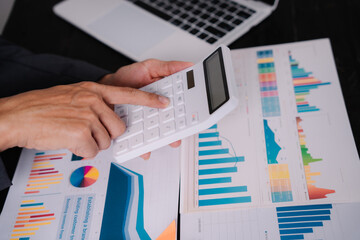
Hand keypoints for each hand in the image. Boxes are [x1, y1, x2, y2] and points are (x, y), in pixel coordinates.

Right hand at [0, 82, 169, 157]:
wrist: (17, 116)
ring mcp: (87, 116)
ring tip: (73, 133)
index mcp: (93, 90)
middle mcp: (93, 101)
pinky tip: (68, 141)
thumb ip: (93, 102)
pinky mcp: (81, 133)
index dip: (148, 100)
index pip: (128, 94)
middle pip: (119, 127)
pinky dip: (81, 151)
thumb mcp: (72, 95)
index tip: (163, 103)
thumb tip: (108, 115)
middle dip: (106, 134)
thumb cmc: (41, 107)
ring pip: (106, 141)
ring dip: (91, 143)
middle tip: (87, 131)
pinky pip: (92, 150)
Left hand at [99, 59, 192, 159]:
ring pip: (158, 134)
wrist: (107, 87)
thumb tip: (187, 66)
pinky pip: (140, 139)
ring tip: (163, 142)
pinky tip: (144, 148)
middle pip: (172, 124)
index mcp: (166, 96)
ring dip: (162, 141)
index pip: (181, 106)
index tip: (192, 116)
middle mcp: (158, 111)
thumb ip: (168, 67)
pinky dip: (143, 146)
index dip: (189, 112)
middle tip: (179, 134)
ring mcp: (146, 121)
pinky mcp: (134, 129)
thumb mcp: (149, 67)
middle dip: (177, 132)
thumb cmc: (128, 77)